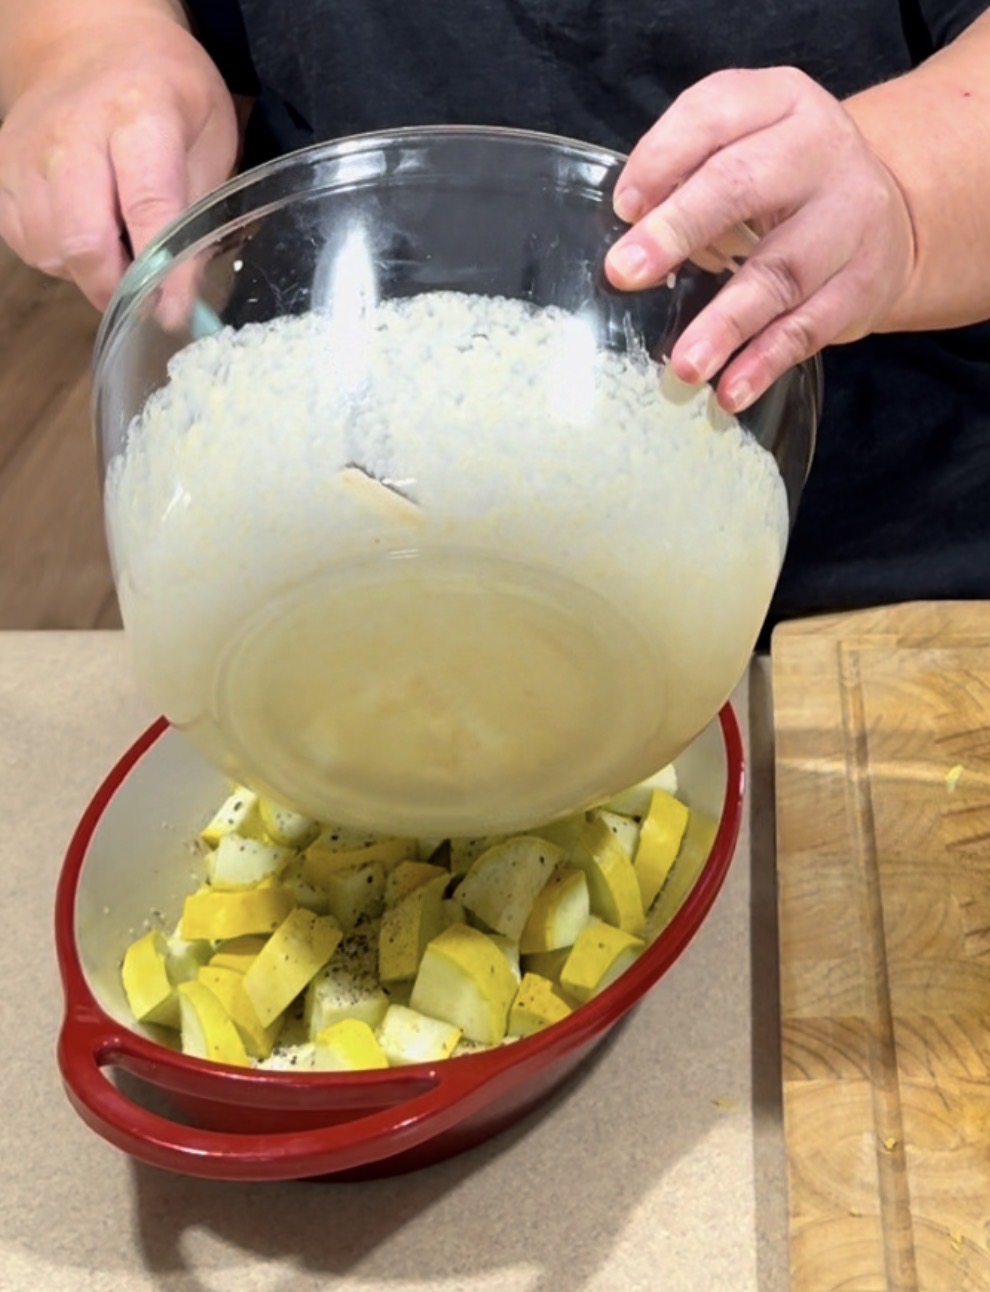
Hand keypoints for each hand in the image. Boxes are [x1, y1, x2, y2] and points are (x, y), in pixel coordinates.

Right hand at [0, 11, 237, 310]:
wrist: (91, 41)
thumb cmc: (165, 91)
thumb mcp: (209, 138)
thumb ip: (198, 214)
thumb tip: (178, 296)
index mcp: (138, 113)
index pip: (147, 207)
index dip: (163, 271)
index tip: (173, 311)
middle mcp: (71, 131)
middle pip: (83, 240)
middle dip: (117, 287)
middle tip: (145, 297)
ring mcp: (26, 150)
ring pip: (49, 250)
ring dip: (87, 274)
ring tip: (119, 253)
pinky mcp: (1, 168)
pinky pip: (25, 242)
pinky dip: (58, 258)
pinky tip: (86, 236)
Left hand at [604, 67, 916, 410]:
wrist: (883, 215)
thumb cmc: (781, 183)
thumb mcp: (742, 148)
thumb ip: (686, 173)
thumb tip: (629, 230)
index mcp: (780, 102)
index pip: (714, 114)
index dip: (663, 158)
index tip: (622, 208)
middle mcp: (820, 151)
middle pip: (743, 185)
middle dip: (679, 229)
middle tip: (625, 274)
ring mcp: (849, 219)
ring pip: (781, 271)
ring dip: (726, 322)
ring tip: (684, 364)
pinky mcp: (862, 284)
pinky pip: (809, 327)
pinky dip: (766, 361)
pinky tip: (731, 391)